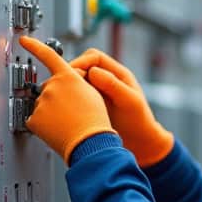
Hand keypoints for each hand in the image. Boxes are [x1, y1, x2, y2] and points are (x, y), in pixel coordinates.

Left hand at [18, 37, 114, 163]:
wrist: (90, 142)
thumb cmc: (95, 121)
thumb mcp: (92, 92)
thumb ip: (75, 83)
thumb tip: (63, 84)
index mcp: (68, 76)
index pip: (48, 55)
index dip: (34, 46)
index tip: (24, 39)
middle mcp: (52, 86)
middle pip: (49, 88)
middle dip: (56, 98)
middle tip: (71, 112)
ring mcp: (41, 102)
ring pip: (43, 105)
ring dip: (51, 112)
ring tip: (67, 123)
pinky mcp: (34, 119)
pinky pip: (36, 120)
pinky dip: (44, 126)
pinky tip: (58, 130)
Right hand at [69, 49, 173, 167]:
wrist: (141, 145)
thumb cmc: (140, 122)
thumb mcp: (129, 101)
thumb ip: (113, 85)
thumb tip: (93, 72)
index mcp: (117, 74)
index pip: (94, 57)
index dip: (81, 62)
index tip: (71, 73)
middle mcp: (106, 80)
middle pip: (82, 67)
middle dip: (71, 73)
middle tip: (61, 85)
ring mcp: (97, 93)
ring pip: (77, 82)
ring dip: (68, 87)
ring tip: (61, 97)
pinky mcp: (91, 106)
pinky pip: (76, 96)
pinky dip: (69, 99)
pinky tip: (64, 108)